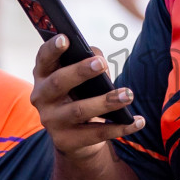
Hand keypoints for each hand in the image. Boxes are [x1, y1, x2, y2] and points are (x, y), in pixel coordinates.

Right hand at [30, 35, 144, 158]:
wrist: (74, 137)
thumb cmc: (79, 95)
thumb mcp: (79, 78)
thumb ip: (88, 63)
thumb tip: (100, 60)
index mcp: (43, 76)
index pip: (43, 59)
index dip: (52, 48)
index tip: (66, 37)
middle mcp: (41, 98)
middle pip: (59, 82)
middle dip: (81, 72)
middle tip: (102, 63)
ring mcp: (51, 121)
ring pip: (79, 110)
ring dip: (106, 101)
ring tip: (128, 94)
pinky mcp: (65, 141)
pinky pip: (96, 134)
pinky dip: (121, 127)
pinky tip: (138, 121)